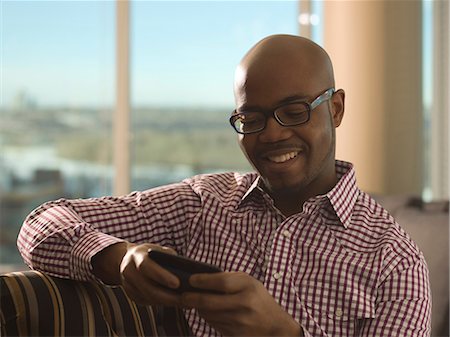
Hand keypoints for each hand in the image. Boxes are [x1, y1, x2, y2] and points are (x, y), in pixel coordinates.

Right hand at [93, 242, 182, 305]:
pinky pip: (147, 301)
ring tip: (184, 302)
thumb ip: (170, 257)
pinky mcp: (131, 295)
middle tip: (185, 298)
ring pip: (148, 297)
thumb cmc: (151, 253)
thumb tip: (187, 271)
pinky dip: (162, 303)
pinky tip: (175, 302)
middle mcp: (128, 270)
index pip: (146, 266)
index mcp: (136, 255)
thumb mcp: (160, 249)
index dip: (161, 275)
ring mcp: (127, 284)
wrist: (129, 258)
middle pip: (147, 287)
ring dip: (167, 302)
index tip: (177, 283)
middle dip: (167, 296)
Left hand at [181, 272, 302, 335]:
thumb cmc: (259, 299)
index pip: (220, 282)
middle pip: (208, 301)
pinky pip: (213, 324)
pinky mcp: (235, 334)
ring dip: (199, 308)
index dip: (203, 281)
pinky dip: (208, 318)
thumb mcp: (250, 283)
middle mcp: (244, 305)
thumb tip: (202, 278)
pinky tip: (210, 312)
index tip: (191, 280)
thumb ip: (229, 278)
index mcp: (248, 287)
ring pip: (208, 314)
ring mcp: (239, 322)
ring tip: (196, 302)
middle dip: (191, 298)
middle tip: (182, 295)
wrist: (275, 326)